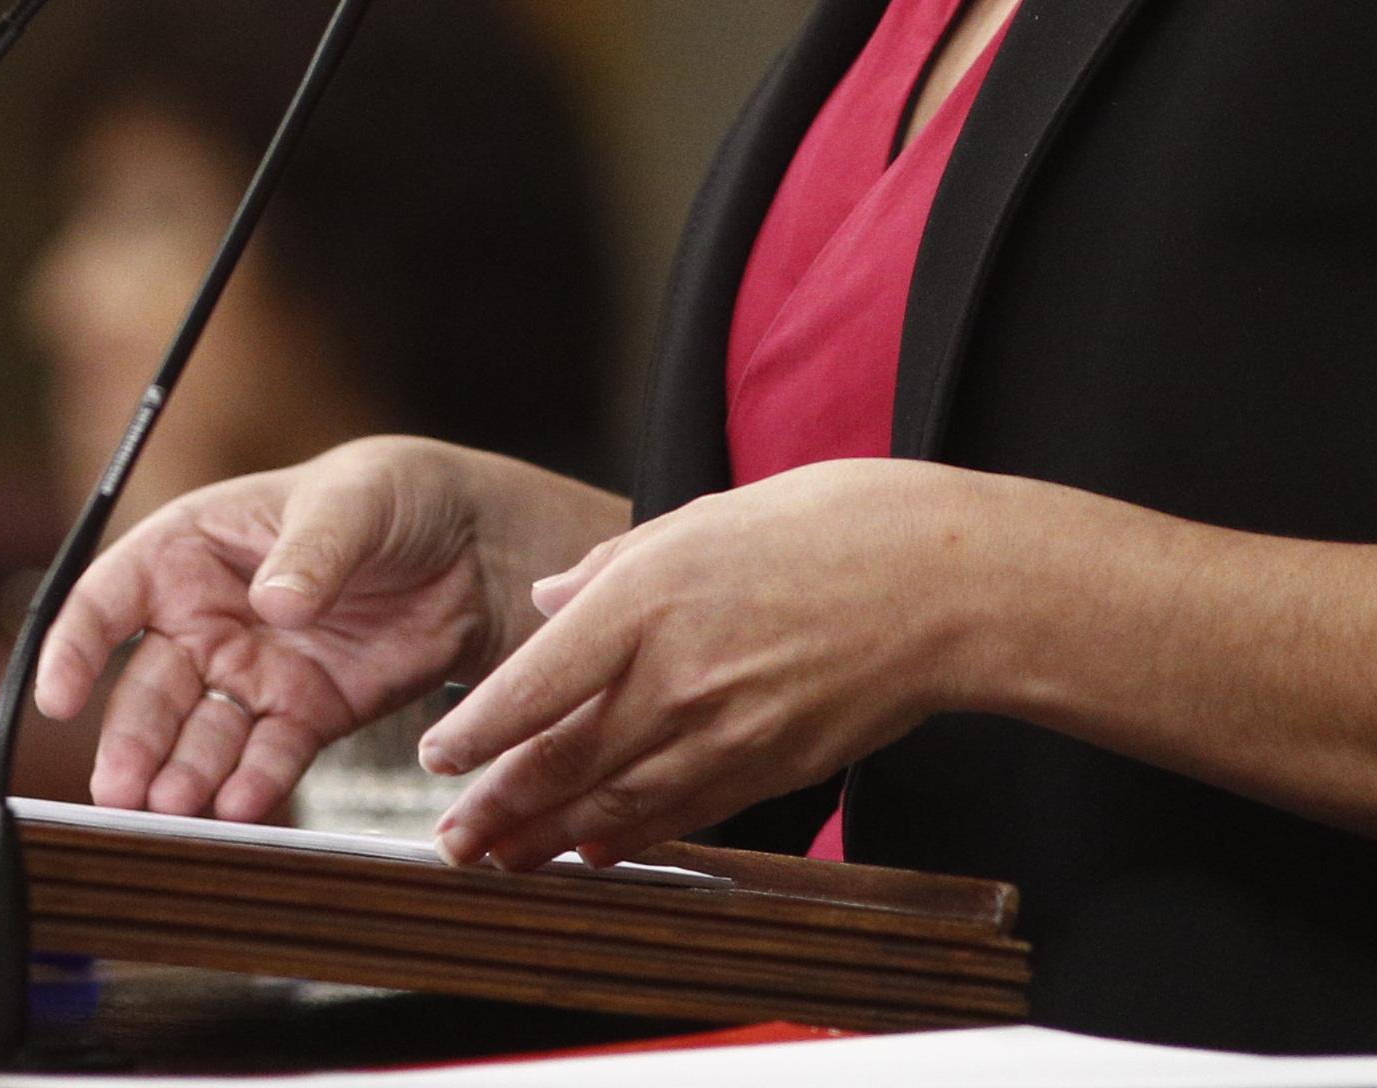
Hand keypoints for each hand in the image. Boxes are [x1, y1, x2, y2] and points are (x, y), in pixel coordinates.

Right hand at [37, 438, 624, 822]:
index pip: (112, 597)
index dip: (77, 646)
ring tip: (173, 809)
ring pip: (200, 732)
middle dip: (130, 740)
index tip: (59, 697)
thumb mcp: (354, 502)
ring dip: (181, 774)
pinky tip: (239, 807)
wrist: (472, 547)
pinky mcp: (305, 712)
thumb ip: (312, 551)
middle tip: (119, 792)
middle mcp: (208, 617)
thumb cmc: (393, 496)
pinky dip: (252, 783)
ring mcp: (253, 670)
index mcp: (193, 547)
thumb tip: (272, 602)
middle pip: (150, 686)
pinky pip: (267, 753)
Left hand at [419, 459, 998, 871]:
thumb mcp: (701, 518)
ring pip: (616, 804)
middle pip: (565, 762)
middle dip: (499, 809)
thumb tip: (547, 601)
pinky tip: (596, 851)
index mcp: (650, 599)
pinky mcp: (770, 767)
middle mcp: (678, 676)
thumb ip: (612, 568)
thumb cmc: (825, 528)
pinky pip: (682, 813)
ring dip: (550, 839)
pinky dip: (630, 838)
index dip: (478, 732)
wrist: (940, 583)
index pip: (536, 684)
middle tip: (450, 841)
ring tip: (503, 859)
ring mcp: (727, 732)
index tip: (436, 757)